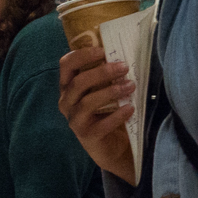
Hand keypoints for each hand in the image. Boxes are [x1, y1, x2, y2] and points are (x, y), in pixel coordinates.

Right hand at [58, 42, 137, 184]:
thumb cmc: (108, 112)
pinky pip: (101, 125)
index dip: (82, 55)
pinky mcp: (87, 137)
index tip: (103, 51)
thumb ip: (106, 75)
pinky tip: (130, 108)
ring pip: (87, 102)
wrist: (112, 146)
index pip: (66, 65)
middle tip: (124, 67)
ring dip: (111, 92)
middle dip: (102, 73)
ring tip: (131, 86)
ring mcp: (75, 121)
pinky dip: (117, 115)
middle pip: (78, 83)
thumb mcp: (104, 90)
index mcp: (68, 87)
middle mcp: (67, 103)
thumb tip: (122, 55)